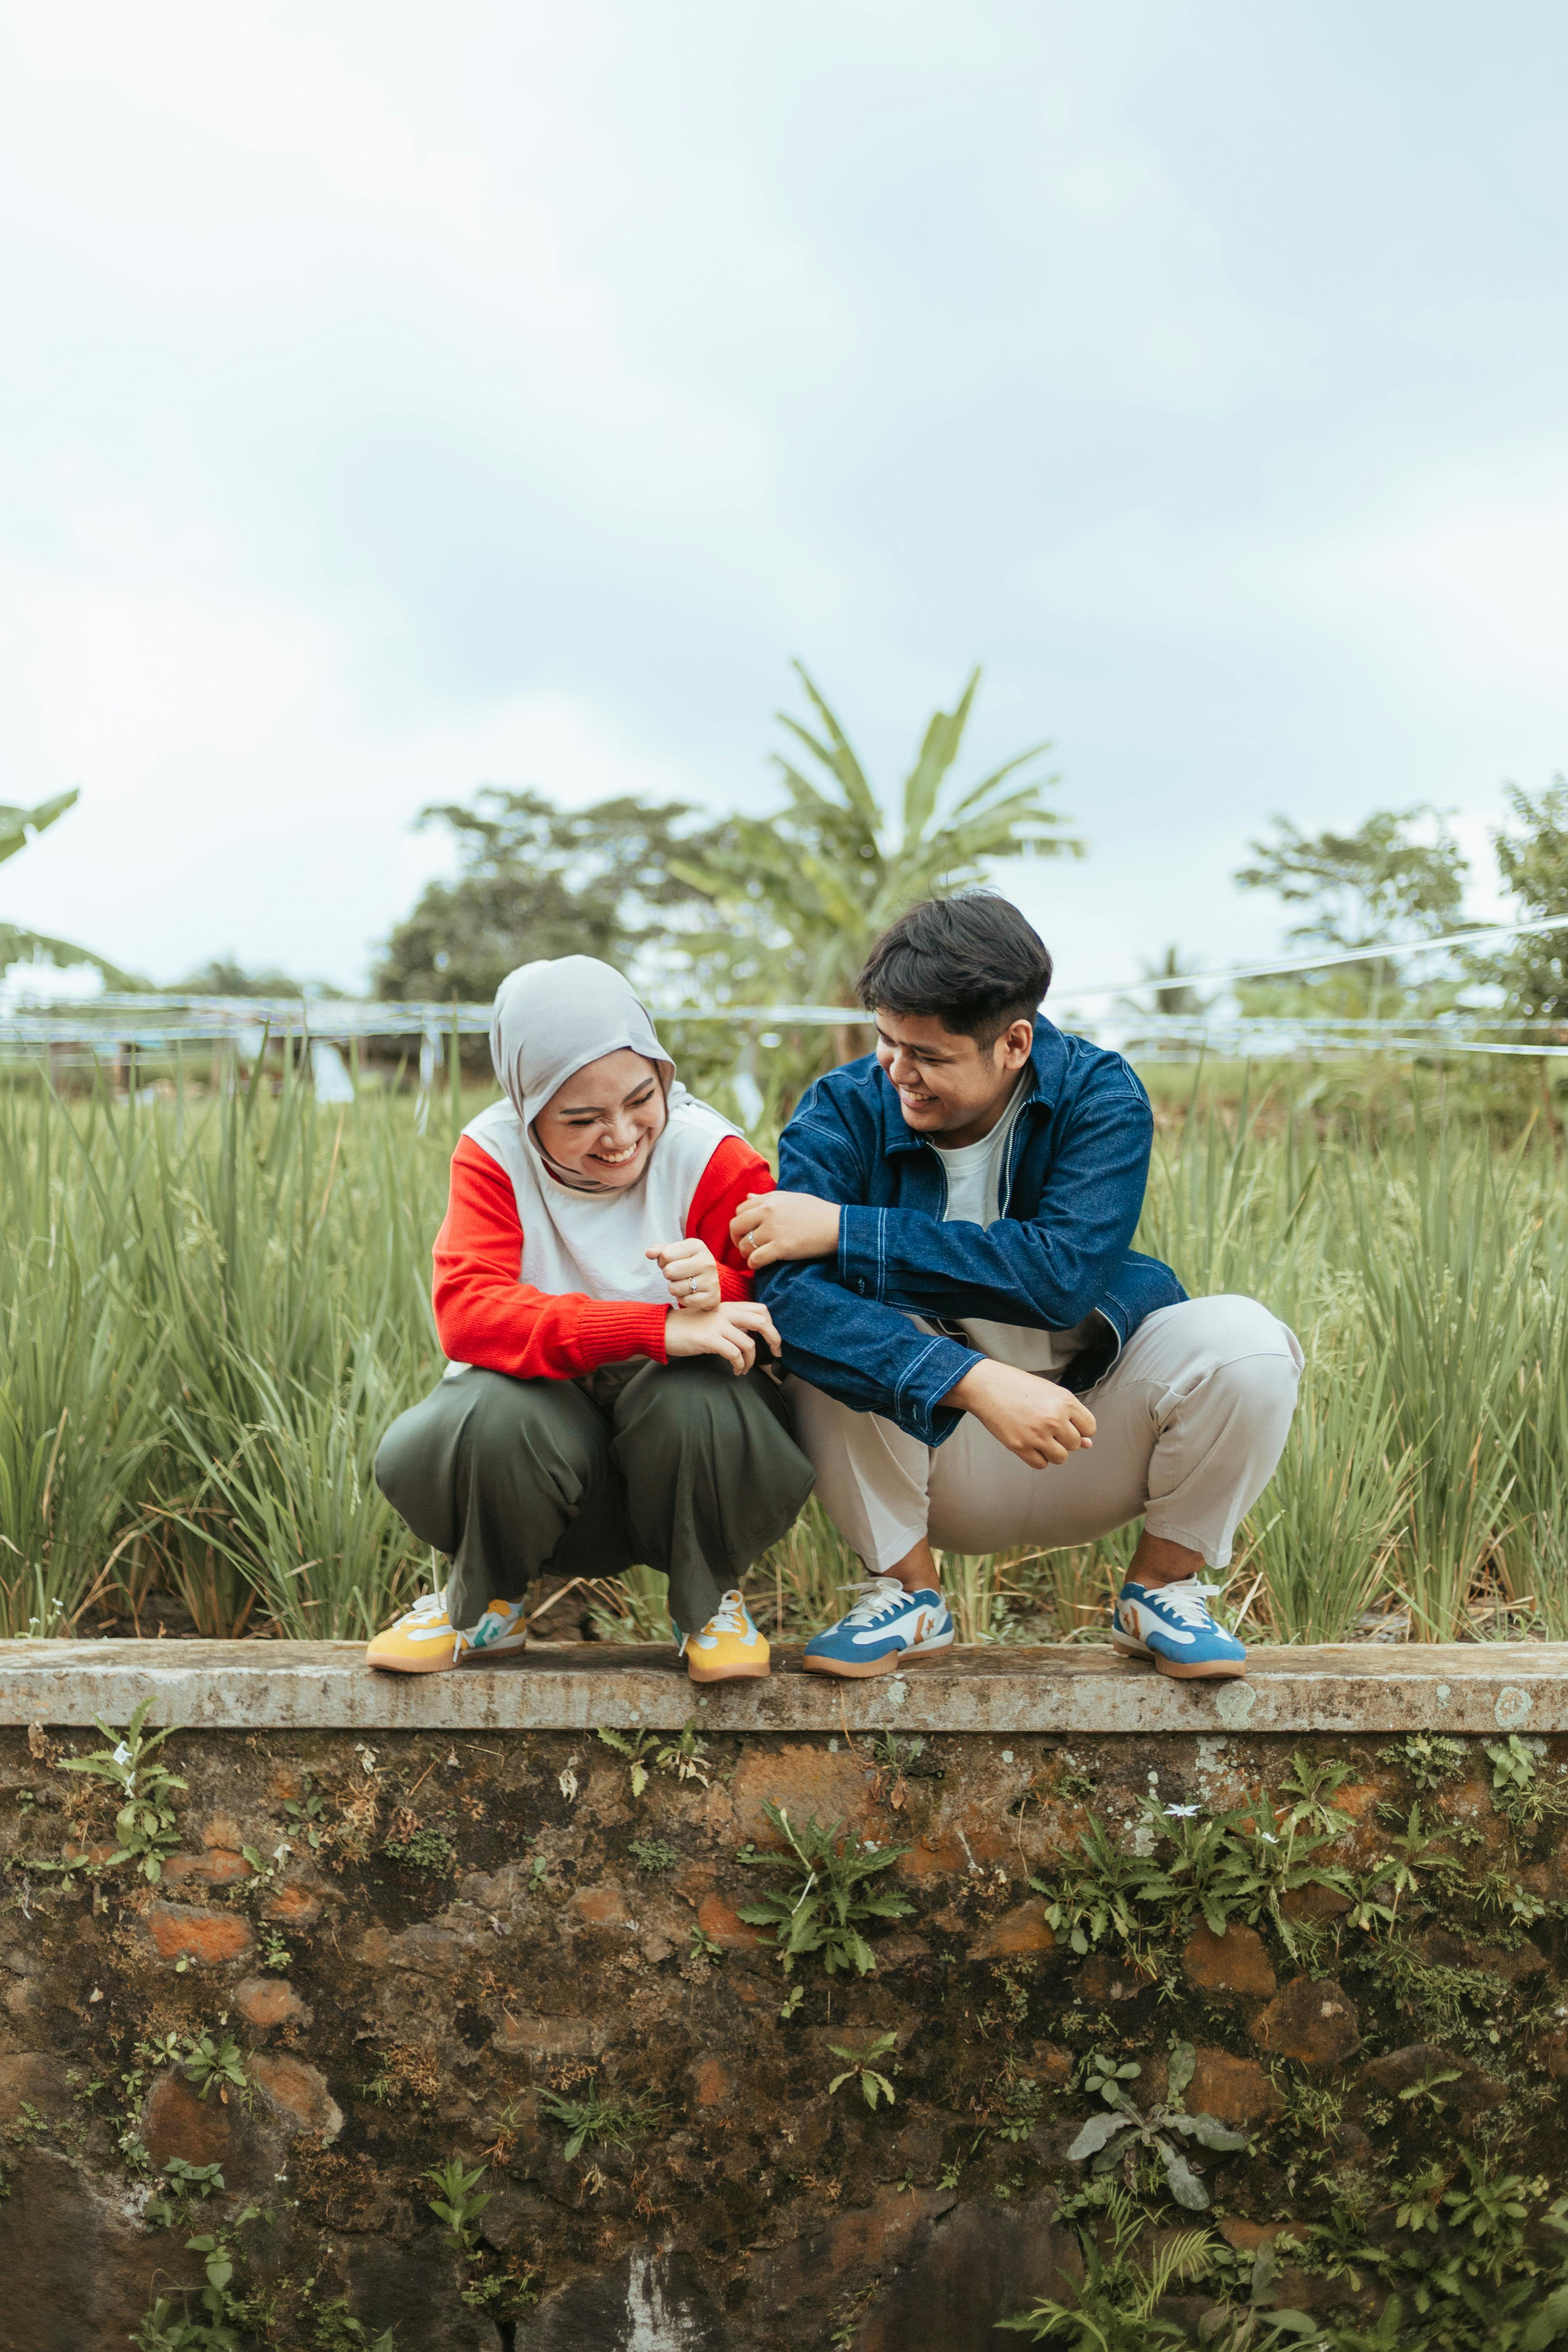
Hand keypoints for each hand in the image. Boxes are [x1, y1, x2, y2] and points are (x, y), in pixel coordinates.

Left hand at [646, 1236, 720, 1312]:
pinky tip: (691, 1293)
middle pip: (669, 1272)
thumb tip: (648, 1252)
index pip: (665, 1255)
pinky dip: (683, 1299)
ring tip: (684, 1283)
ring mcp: (711, 1280)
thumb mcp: (675, 1252)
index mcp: (697, 1245)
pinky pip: (685, 1301)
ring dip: (675, 1288)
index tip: (671, 1263)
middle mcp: (707, 1262)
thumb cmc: (687, 1263)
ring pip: (675, 1289)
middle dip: (668, 1275)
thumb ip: (660, 1250)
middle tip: (677, 1275)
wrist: (709, 1280)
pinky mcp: (712, 1297)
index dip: (662, 1261)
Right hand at [664, 1299, 782, 1375]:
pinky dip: (739, 1365)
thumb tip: (750, 1335)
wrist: (663, 1329)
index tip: (773, 1340)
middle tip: (776, 1353)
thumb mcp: (713, 1319)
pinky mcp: (709, 1339)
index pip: (760, 1309)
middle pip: (762, 1322)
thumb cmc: (687, 1327)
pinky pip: (734, 1354)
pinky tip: (736, 1370)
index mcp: (728, 1307)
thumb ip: (731, 1322)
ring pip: (749, 1344)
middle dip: (774, 1339)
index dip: (772, 1324)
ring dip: (752, 1361)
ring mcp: (717, 1325)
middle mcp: (725, 1313)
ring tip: (745, 1368)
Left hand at [730, 1190, 840, 1269]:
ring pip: (744, 1245)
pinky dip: (754, 1264)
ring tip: (753, 1257)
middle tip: (744, 1247)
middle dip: (737, 1239)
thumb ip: (767, 1198)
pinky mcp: (781, 1248)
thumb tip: (748, 1197)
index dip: (740, 1223)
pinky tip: (759, 1265)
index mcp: (770, 1199)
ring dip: (745, 1254)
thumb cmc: (816, 1211)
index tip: (746, 1232)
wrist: (837, 1226)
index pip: (740, 1210)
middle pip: (736, 1226)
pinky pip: (755, 1259)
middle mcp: (768, 1212)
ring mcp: (774, 1230)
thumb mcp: (790, 1198)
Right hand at [944, 1359, 1096, 1468]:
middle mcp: (1054, 1419)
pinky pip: (1041, 1464)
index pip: (1089, 1427)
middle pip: (1075, 1444)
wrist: (987, 1386)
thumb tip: (1088, 1443)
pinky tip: (1030, 1444)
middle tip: (1048, 1428)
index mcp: (1065, 1402)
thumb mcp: (1050, 1393)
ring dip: (1053, 1451)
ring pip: (1060, 1458)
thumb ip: (1071, 1416)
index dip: (1080, 1428)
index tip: (1068, 1424)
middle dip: (1064, 1439)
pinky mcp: (1021, 1447)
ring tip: (1040, 1437)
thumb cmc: (1019, 1386)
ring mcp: (1037, 1435)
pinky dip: (1038, 1458)